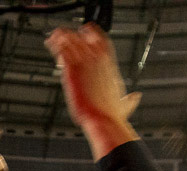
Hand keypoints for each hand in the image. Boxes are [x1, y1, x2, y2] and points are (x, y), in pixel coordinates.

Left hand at [44, 24, 139, 158]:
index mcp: (110, 65)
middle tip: (64, 36)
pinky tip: (50, 44)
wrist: (103, 120)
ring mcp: (85, 63)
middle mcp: (98, 60)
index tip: (85, 33)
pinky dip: (56, 46)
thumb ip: (130, 99)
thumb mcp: (125, 104)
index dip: (93, 35)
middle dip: (73, 36)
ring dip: (61, 38)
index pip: (102, 40)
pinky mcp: (73, 70)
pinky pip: (62, 51)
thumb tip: (136, 97)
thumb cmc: (111, 115)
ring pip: (71, 41)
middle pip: (84, 38)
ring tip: (53, 37)